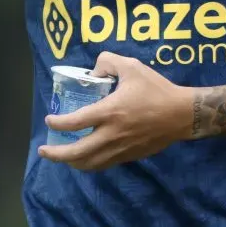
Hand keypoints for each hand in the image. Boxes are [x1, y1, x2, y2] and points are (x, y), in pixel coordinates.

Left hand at [38, 52, 192, 171]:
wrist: (181, 114)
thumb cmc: (156, 89)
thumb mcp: (132, 66)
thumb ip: (108, 62)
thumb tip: (93, 71)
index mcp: (109, 112)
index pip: (75, 122)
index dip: (58, 122)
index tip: (49, 119)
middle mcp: (111, 134)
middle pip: (77, 152)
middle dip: (56, 154)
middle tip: (44, 150)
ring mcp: (120, 149)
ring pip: (90, 164)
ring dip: (72, 162)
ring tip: (63, 157)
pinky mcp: (129, 156)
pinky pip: (104, 164)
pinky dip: (90, 163)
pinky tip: (86, 157)